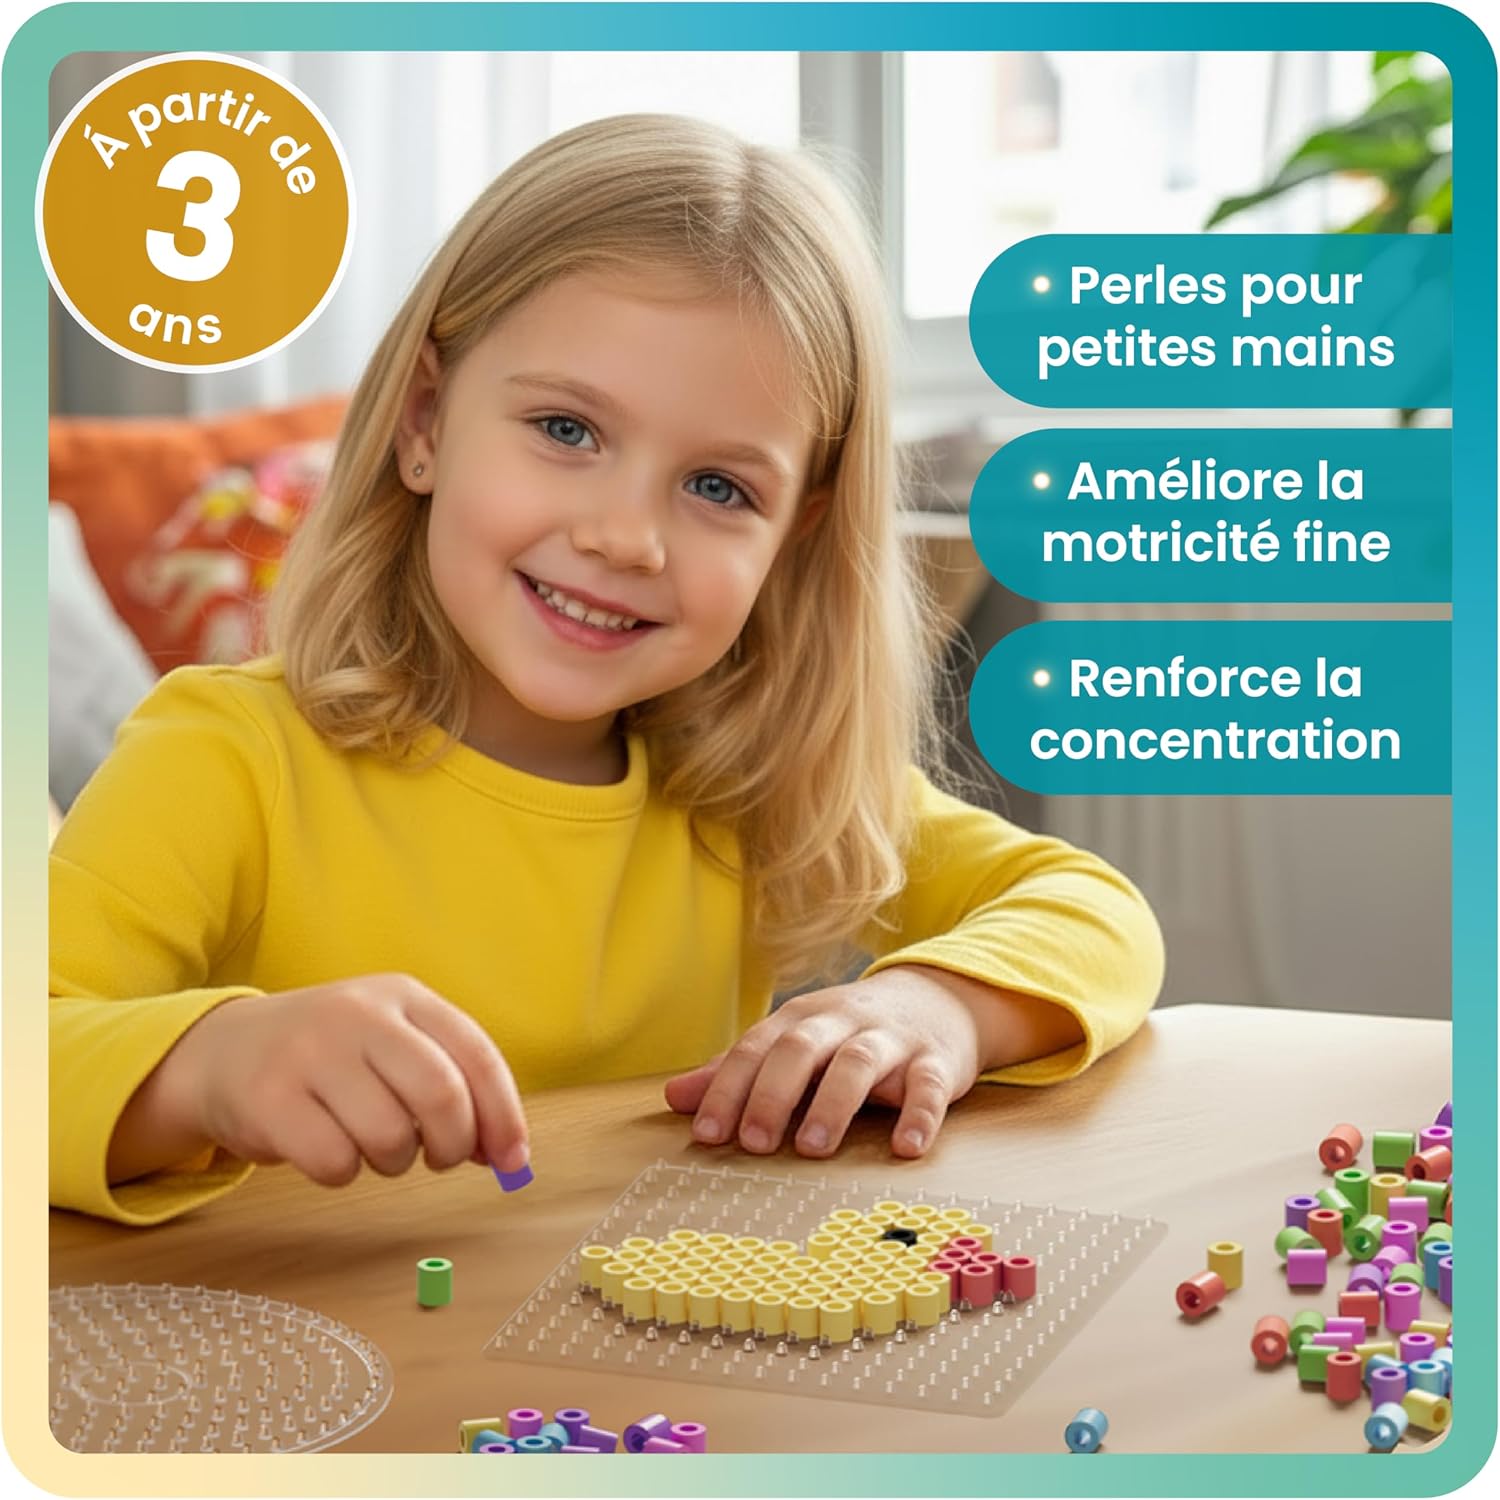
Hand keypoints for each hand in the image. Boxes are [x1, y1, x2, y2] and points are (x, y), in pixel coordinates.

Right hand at [113, 973, 529, 1187]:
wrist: (224, 1050)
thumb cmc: (333, 1059)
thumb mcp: (395, 1046)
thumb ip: (453, 1085)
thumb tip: (507, 1152)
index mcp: (404, 996)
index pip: (476, 1054)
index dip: (503, 1114)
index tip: (513, 1158)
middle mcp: (360, 1014)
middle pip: (440, 1095)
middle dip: (454, 1143)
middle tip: (440, 1160)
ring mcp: (310, 1052)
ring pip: (389, 1136)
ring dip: (394, 1161)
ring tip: (373, 1145)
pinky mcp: (267, 1098)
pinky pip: (334, 1162)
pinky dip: (344, 1173)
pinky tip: (329, 1149)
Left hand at [663, 966, 1011, 1160]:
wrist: (940, 997)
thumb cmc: (853, 1031)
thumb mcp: (795, 1042)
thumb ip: (740, 1072)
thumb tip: (673, 1097)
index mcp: (802, 1018)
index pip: (757, 1048)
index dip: (729, 1088)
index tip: (707, 1133)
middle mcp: (843, 1022)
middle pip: (801, 1048)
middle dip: (774, 1094)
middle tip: (754, 1143)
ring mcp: (892, 1039)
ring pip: (858, 1062)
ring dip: (834, 1104)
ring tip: (813, 1148)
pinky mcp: (937, 1061)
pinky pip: (928, 1086)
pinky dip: (919, 1116)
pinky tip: (906, 1148)